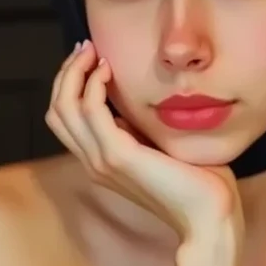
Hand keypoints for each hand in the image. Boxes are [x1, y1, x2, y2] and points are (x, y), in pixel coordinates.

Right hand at [45, 40, 243, 243]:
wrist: (209, 217)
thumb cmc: (198, 184)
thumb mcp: (162, 148)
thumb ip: (143, 129)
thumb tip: (137, 103)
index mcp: (102, 162)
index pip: (66, 118)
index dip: (71, 84)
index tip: (92, 57)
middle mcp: (94, 162)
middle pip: (57, 110)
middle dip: (66, 73)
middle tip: (87, 48)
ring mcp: (102, 160)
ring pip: (64, 108)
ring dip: (75, 72)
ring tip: (94, 51)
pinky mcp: (118, 155)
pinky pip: (90, 110)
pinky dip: (93, 84)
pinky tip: (109, 69)